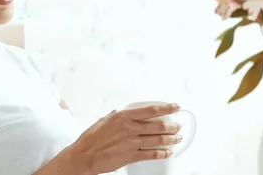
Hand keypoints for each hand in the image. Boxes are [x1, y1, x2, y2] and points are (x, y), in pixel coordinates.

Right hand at [65, 103, 182, 174]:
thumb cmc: (90, 139)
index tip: (175, 106)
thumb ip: (115, 116)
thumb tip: (121, 111)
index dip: (166, 108)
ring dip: (171, 139)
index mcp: (123, 116)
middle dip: (172, 126)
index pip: (151, 110)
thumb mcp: (103, 120)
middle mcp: (130, 128)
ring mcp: (132, 142)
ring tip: (178, 138)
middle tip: (178, 126)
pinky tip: (168, 153)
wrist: (84, 156)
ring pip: (158, 140)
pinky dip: (162, 153)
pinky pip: (152, 154)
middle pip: (158, 126)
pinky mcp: (131, 156)